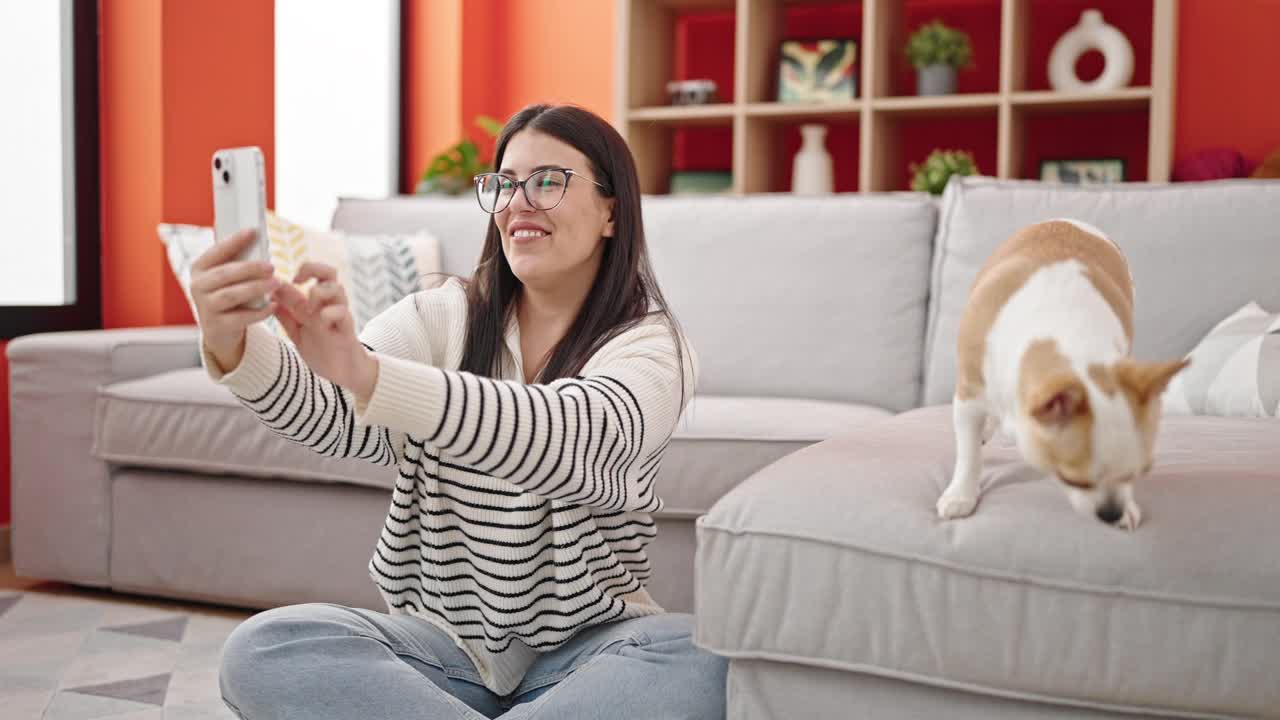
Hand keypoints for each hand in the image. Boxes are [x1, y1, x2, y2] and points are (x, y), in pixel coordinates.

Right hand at [190, 229, 279, 372]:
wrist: (221, 331)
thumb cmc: (229, 294)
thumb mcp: (229, 277)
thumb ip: (239, 260)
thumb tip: (258, 239)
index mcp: (199, 268)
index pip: (216, 252)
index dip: (234, 241)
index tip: (253, 231)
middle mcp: (197, 286)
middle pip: (224, 274)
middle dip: (249, 268)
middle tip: (272, 266)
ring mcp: (205, 307)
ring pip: (231, 295)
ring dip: (255, 288)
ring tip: (276, 283)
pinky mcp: (217, 326)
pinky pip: (240, 318)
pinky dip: (259, 312)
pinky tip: (273, 306)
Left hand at [272, 262, 379, 400]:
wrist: (344, 374)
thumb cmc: (323, 352)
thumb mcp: (297, 333)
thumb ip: (286, 316)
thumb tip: (269, 297)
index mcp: (317, 304)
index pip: (308, 276)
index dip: (290, 274)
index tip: (273, 282)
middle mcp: (329, 305)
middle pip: (328, 272)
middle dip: (311, 268)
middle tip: (297, 279)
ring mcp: (339, 316)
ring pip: (336, 288)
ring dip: (318, 293)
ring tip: (308, 310)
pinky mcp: (347, 330)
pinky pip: (343, 313)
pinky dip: (330, 313)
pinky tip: (321, 322)